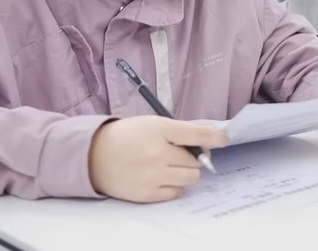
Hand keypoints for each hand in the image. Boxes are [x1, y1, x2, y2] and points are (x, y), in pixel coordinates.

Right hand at [89, 116, 227, 202]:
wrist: (94, 155)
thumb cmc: (128, 136)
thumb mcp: (152, 123)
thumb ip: (179, 132)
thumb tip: (207, 143)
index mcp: (158, 129)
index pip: (195, 133)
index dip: (214, 137)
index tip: (223, 139)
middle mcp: (156, 153)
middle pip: (196, 160)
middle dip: (194, 157)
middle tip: (182, 153)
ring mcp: (152, 175)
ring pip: (191, 178)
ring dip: (187, 172)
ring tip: (172, 166)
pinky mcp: (146, 194)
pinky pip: (177, 193)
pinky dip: (175, 186)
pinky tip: (162, 177)